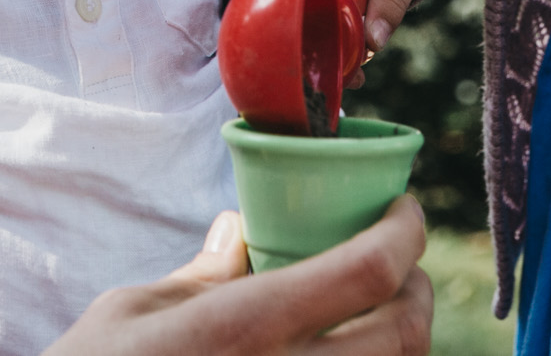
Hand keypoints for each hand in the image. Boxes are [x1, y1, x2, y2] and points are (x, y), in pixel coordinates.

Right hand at [44, 197, 431, 355]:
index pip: (364, 273)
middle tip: (403, 263)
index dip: (404, 233)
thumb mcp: (132, 312)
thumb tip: (242, 229)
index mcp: (240, 331)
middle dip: (418, 289)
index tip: (404, 209)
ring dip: (401, 341)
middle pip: (401, 336)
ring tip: (380, 311)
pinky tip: (342, 352)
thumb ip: (202, 274)